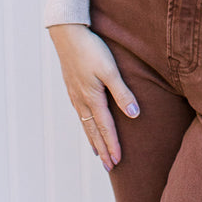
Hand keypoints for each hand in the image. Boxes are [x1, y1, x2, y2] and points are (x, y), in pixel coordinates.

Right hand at [48, 23, 139, 170]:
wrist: (67, 34)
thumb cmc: (92, 49)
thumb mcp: (110, 70)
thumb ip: (122, 92)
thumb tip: (134, 114)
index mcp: (92, 98)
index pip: (106, 128)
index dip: (112, 145)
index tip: (117, 162)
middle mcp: (82, 100)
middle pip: (94, 131)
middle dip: (102, 149)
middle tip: (109, 167)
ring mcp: (75, 94)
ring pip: (86, 123)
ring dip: (93, 139)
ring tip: (98, 153)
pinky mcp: (72, 87)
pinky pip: (80, 113)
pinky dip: (86, 125)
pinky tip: (87, 125)